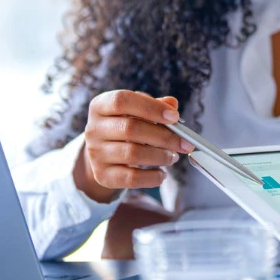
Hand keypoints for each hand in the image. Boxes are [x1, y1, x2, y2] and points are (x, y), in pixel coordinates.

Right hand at [73, 90, 195, 202]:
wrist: (104, 152)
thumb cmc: (126, 124)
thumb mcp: (137, 110)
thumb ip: (155, 105)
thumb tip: (172, 105)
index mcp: (101, 106)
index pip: (122, 101)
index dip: (151, 108)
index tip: (175, 117)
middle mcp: (94, 129)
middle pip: (131, 129)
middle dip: (164, 137)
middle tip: (185, 143)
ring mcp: (95, 153)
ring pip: (132, 154)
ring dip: (160, 156)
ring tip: (173, 157)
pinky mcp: (102, 175)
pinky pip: (130, 179)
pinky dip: (151, 177)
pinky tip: (162, 174)